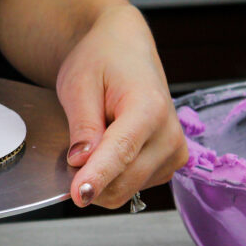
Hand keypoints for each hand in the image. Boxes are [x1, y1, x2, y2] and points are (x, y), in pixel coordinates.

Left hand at [56, 5, 187, 208]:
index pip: (121, 153)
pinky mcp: (169, 164)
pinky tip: (108, 147)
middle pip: (125, 181)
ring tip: (95, 138)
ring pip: (127, 189)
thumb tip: (80, 161)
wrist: (124, 49)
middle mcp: (170, 135)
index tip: (79, 196)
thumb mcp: (79, 84)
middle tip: (71, 150)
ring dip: (101, 178)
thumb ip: (82, 125)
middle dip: (90, 178)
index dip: (97, 177)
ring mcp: (174, 152)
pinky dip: (112, 176)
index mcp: (149, 109)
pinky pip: (132, 186)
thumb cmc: (101, 60)